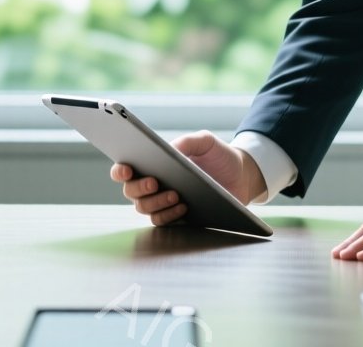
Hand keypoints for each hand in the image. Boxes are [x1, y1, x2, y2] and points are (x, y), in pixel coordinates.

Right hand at [110, 130, 265, 226]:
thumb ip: (187, 141)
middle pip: (131, 191)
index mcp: (155, 164)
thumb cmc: (219, 156)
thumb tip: (168, 151)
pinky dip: (168, 215)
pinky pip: (162, 221)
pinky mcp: (177, 217)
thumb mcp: (206, 142)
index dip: (120, 170)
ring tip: (176, 194)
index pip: (127, 169)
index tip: (126, 170)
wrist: (242, 177)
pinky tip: (183, 207)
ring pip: (144, 208)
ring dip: (156, 203)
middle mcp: (154, 185)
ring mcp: (164, 202)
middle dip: (139, 188)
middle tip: (155, 182)